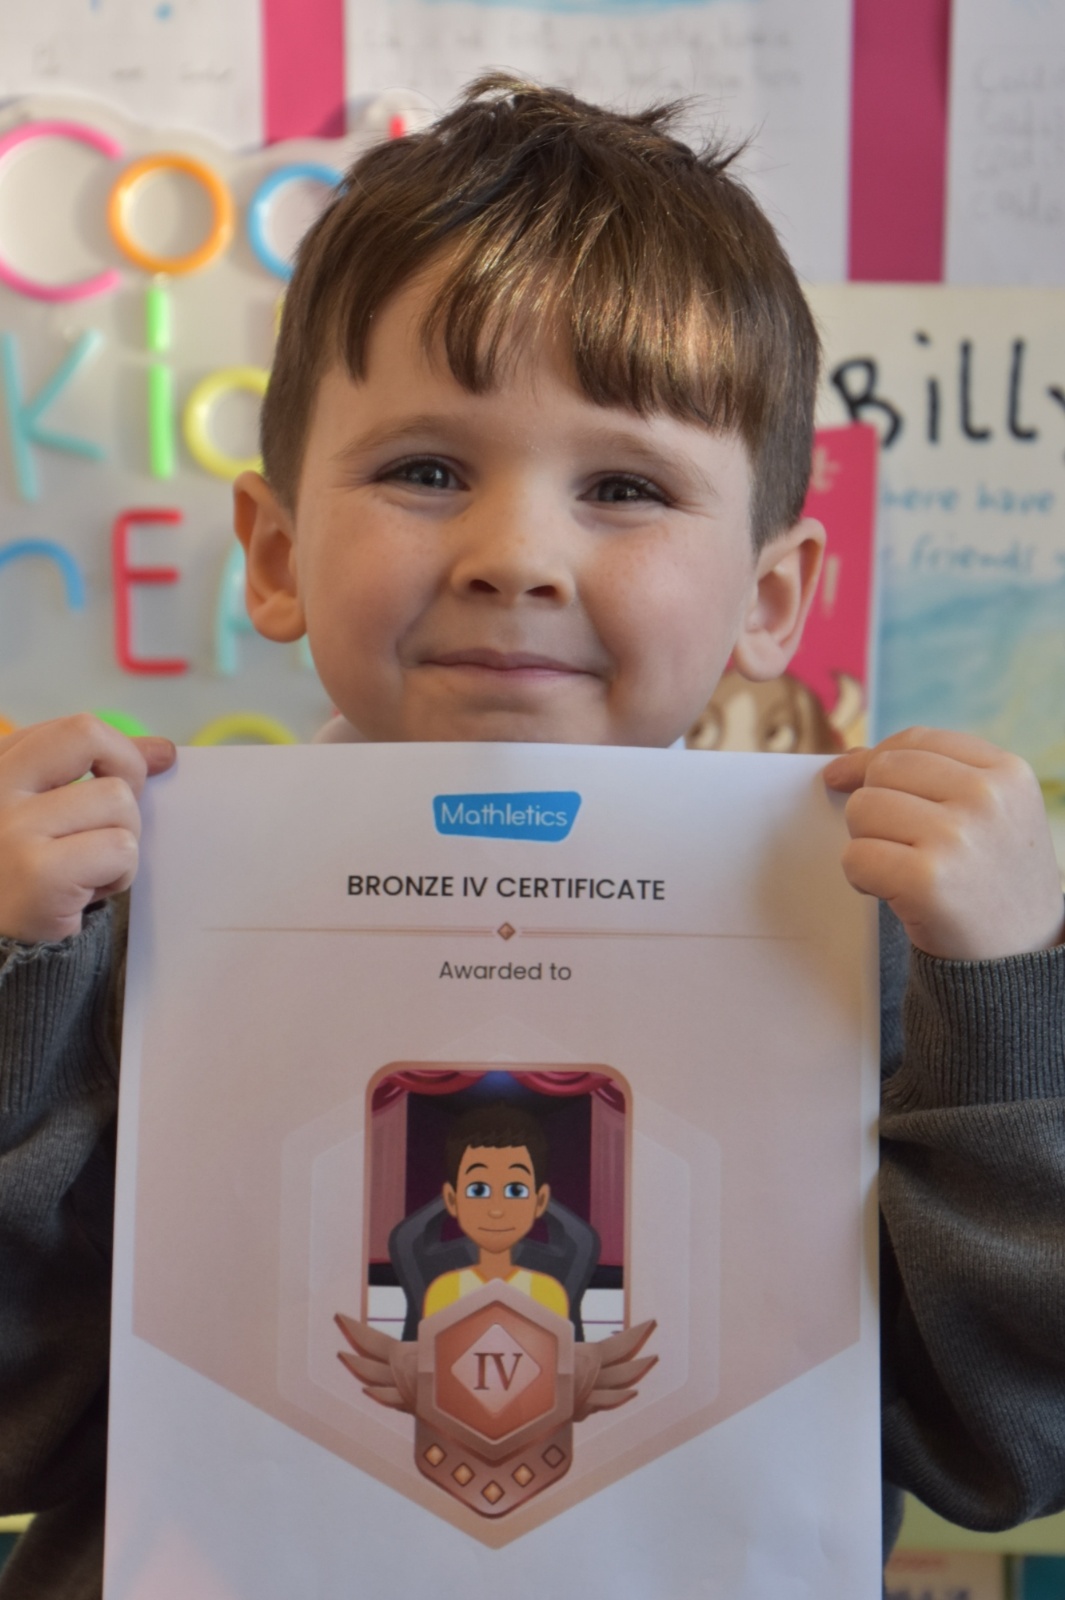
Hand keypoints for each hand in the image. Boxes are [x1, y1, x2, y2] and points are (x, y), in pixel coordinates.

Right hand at [0, 715, 175, 944]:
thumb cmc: (26, 872)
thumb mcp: (49, 808)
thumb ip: (96, 770)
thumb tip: (163, 750)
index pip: (73, 729)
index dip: (119, 748)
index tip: (135, 775)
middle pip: (88, 736)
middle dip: (125, 774)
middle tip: (116, 819)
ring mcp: (11, 828)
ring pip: (117, 800)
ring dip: (121, 840)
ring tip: (88, 868)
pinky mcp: (38, 873)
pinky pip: (120, 850)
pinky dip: (119, 874)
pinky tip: (86, 891)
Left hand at [824, 727, 1063, 960]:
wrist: (1019, 957)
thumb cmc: (992, 880)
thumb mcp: (990, 813)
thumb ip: (932, 777)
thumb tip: (848, 761)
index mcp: (1007, 771)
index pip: (916, 740)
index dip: (875, 758)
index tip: (850, 777)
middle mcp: (986, 797)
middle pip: (883, 770)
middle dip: (874, 804)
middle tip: (899, 844)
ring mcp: (957, 837)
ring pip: (863, 808)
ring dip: (867, 841)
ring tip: (903, 868)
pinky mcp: (926, 879)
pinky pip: (855, 856)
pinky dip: (861, 877)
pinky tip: (893, 892)